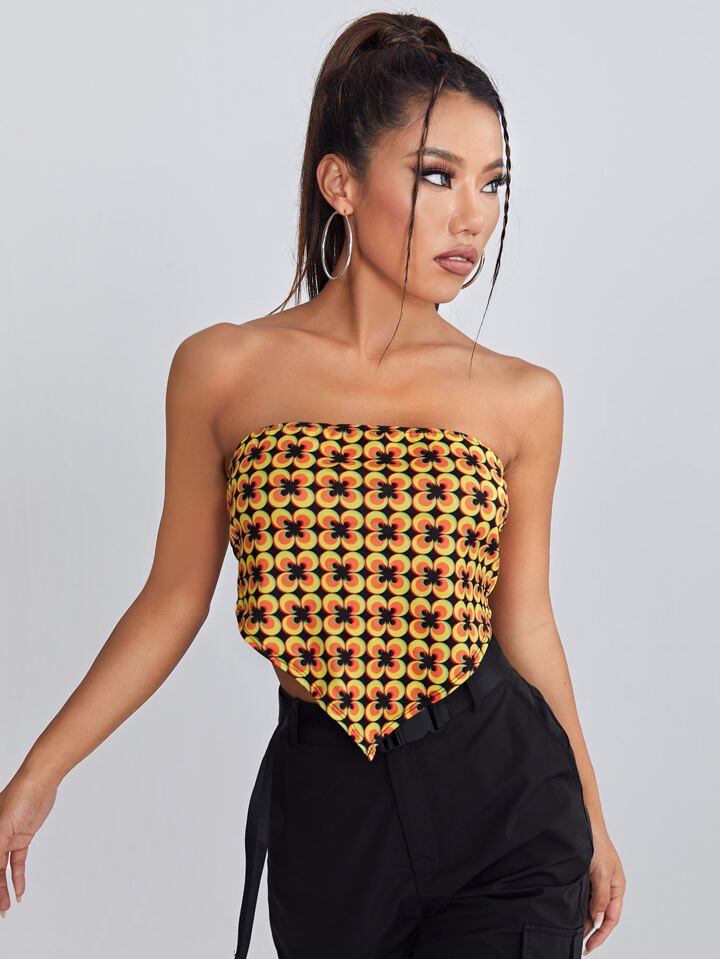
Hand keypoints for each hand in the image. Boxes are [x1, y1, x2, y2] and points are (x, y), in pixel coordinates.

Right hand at [0, 772, 58, 915]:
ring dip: (4, 890)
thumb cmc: (18, 797)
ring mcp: (6, 839)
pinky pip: (17, 863)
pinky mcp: (20, 838)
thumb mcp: (2, 829)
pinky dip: (17, 878)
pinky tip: (18, 892)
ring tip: (5, 908)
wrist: (40, 781)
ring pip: (2, 871)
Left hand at [582, 826, 625, 953]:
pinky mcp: (585, 874)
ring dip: (583, 919)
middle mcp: (607, 886)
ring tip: (571, 931)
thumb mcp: (600, 872)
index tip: (590, 946)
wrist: (584, 819)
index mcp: (617, 887)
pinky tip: (569, 911)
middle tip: (578, 944)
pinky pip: (583, 895)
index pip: (612, 918)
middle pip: (601, 915)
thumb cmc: (596, 841)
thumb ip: (600, 897)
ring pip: (591, 906)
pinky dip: (578, 906)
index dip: (601, 934)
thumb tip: (599, 920)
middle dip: (591, 930)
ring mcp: (596, 880)